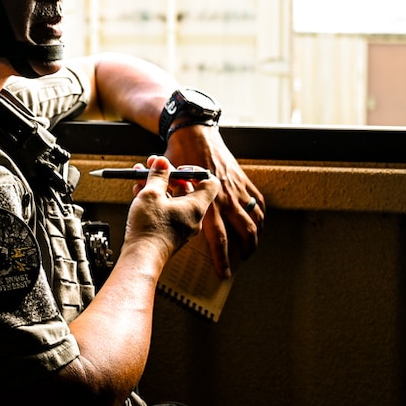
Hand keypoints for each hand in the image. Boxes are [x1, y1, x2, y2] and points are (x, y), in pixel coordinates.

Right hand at [122, 156, 220, 269]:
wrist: (141, 257)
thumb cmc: (150, 229)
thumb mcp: (152, 193)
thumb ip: (158, 175)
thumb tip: (162, 162)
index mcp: (196, 206)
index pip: (209, 182)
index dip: (195, 171)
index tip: (178, 167)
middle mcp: (193, 217)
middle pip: (187, 189)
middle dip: (167, 176)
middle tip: (153, 168)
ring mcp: (182, 226)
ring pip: (173, 199)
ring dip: (157, 187)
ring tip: (141, 178)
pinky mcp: (170, 233)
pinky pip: (166, 211)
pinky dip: (155, 200)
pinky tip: (138, 194)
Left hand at [163, 123, 262, 278]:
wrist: (195, 133)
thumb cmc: (179, 155)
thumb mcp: (167, 183)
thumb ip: (160, 195)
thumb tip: (144, 201)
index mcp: (207, 202)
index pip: (218, 236)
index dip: (223, 258)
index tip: (224, 273)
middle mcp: (226, 198)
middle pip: (244, 231)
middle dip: (246, 249)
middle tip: (243, 260)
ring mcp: (237, 189)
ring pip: (255, 218)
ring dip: (256, 235)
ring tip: (252, 246)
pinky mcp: (243, 180)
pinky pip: (259, 201)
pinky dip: (261, 215)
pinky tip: (259, 223)